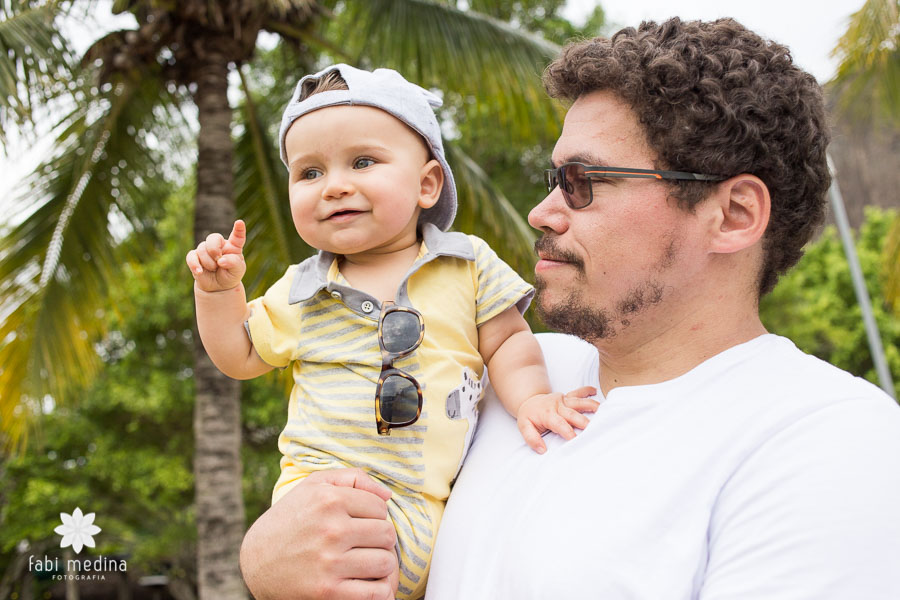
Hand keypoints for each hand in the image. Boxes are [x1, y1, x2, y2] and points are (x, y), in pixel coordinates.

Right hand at [185, 220, 246, 291]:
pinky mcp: (195, 257)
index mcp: (233, 246)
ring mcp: (206, 249)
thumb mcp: (237, 270)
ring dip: (208, 262)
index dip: (239, 229)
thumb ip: (233, 263)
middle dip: (214, 249)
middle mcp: (219, 245)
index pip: (237, 236)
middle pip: (213, 238)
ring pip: (202, 248)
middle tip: (219, 261)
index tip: (239, 223)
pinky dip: (195, 264)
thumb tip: (221, 260)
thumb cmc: (230, 275)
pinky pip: (191, 256)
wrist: (218, 286)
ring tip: (214, 269)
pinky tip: (200, 272)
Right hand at [240, 468, 398, 599]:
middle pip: (387, 534)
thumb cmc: (291, 519)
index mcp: (329, 499)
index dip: (374, 516)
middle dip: (380, 540)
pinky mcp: (328, 592)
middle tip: (365, 544)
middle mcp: (331, 529)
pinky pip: (376, 593)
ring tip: (366, 562)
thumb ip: (352, 478)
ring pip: (386, 562)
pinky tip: (368, 584)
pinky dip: (380, 590)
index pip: (380, 507)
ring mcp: (330, 562)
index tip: (360, 523)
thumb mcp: (314, 486)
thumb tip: (387, 495)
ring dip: (380, 564)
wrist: (256, 561)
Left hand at [517, 386, 598, 453]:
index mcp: (548, 414)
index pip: (560, 424)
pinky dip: (587, 391)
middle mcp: (557, 406)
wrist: (529, 400)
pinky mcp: (567, 397)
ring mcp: (563, 400)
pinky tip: (595, 391)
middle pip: (573, 414)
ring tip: (602, 410)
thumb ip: (532, 439)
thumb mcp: (524, 427)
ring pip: (579, 402)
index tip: (576, 440)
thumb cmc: (528, 415)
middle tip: (595, 430)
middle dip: (584, 422)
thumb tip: (542, 449)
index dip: (568, 432)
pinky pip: (578, 392)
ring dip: (591, 406)